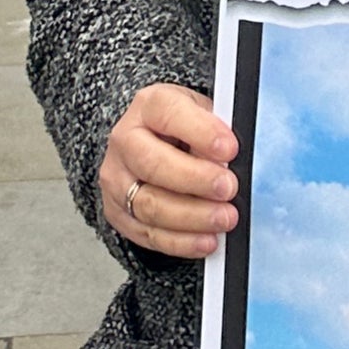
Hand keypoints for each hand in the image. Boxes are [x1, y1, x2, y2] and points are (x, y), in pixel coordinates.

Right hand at [98, 84, 237, 258]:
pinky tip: (206, 240)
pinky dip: (181, 242)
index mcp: (148, 106)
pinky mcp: (118, 213)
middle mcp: (125, 141)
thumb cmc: (184, 126)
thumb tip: (231, 161)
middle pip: (154, 165)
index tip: (230, 149)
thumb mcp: (201, 113)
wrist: (152, 143)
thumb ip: (215, 130)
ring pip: (150, 205)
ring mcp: (117, 180)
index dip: (201, 133)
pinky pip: (148, 235)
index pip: (170, 115)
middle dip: (196, 180)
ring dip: (192, 217)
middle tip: (229, 188)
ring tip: (224, 218)